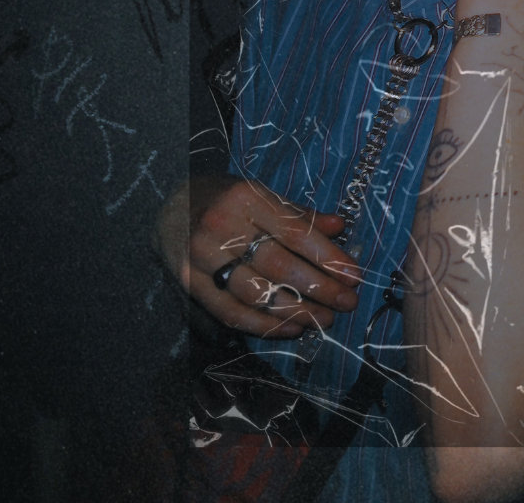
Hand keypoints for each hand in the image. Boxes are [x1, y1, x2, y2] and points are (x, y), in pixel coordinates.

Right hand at [158, 176, 360, 338]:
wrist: (168, 205)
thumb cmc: (226, 198)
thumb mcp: (263, 194)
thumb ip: (299, 214)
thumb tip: (340, 227)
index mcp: (246, 198)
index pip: (295, 232)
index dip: (328, 257)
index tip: (354, 276)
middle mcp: (222, 227)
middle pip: (279, 266)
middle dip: (319, 289)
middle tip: (347, 303)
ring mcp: (202, 257)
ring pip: (256, 294)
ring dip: (296, 312)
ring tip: (324, 320)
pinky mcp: (189, 283)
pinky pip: (231, 312)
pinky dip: (264, 325)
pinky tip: (291, 328)